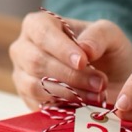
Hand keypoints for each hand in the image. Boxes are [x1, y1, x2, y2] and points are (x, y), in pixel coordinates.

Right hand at [9, 12, 131, 108]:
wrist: (108, 76)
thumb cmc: (103, 49)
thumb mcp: (109, 34)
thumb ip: (99, 35)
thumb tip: (85, 49)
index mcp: (38, 25)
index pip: (42, 33)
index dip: (61, 49)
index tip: (83, 62)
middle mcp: (23, 49)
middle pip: (36, 62)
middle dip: (70, 75)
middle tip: (99, 83)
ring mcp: (22, 76)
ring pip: (35, 86)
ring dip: (69, 93)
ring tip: (97, 95)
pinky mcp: (28, 100)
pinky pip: (39, 105)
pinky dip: (64, 106)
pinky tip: (85, 104)